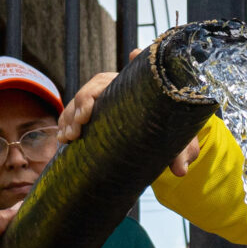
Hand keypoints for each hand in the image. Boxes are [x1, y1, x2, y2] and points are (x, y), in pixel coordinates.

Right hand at [57, 57, 203, 175]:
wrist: (168, 136)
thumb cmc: (175, 132)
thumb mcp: (182, 141)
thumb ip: (183, 152)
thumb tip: (180, 171)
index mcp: (139, 87)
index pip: (120, 76)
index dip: (108, 81)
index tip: (99, 97)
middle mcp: (120, 88)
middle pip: (94, 86)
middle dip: (81, 105)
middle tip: (78, 129)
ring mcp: (106, 99)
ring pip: (81, 99)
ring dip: (70, 116)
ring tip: (67, 138)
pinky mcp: (96, 113)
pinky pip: (76, 111)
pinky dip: (66, 122)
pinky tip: (62, 138)